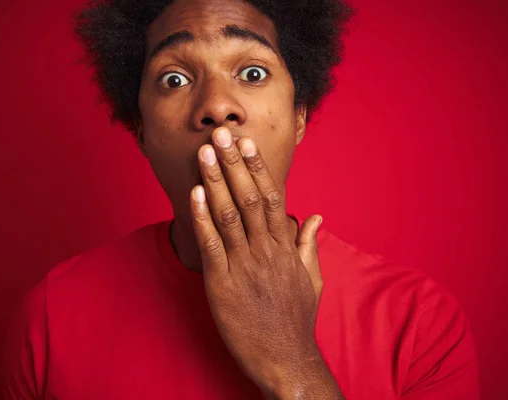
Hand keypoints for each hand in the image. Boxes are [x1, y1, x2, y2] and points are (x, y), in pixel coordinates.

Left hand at [189, 127, 329, 396]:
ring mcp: (244, 266)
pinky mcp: (222, 285)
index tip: (248, 144)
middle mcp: (266, 251)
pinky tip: (194, 194)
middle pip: (248, 198)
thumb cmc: (296, 320)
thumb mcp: (312, 280)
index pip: (270, 198)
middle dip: (233, 163)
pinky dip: (202, 217)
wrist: (287, 359)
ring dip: (215, 180)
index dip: (257, 169)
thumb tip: (313, 216)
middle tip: (222, 134)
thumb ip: (308, 245)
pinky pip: (211, 244)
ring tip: (205, 152)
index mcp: (284, 248)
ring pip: (229, 214)